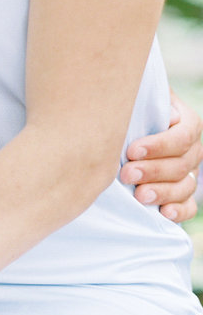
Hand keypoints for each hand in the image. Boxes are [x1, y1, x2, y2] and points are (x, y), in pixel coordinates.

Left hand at [120, 90, 201, 220]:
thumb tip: (164, 114)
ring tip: (139, 195)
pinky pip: (189, 207)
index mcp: (186, 123)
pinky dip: (178, 211)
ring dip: (162, 192)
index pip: (183, 137)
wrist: (122, 131)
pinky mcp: (182, 196)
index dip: (159, 146)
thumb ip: (149, 105)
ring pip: (186, 186)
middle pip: (182, 164)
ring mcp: (190, 174)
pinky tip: (164, 213)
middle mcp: (192, 149)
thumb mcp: (138, 101)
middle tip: (127, 174)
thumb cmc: (129, 113)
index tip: (131, 151)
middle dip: (153, 171)